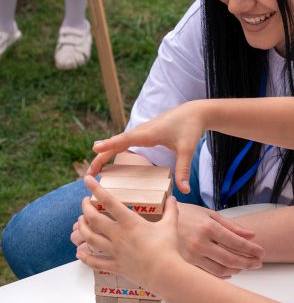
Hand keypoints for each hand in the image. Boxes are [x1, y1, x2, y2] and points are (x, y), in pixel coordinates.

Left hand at [76, 175, 180, 291]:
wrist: (165, 273)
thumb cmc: (168, 248)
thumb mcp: (170, 225)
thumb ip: (171, 210)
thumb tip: (173, 198)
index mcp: (130, 222)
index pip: (108, 201)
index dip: (95, 188)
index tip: (86, 179)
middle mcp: (118, 235)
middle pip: (93, 219)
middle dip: (85, 208)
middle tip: (85, 202)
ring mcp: (114, 251)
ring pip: (89, 238)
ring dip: (82, 228)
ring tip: (80, 222)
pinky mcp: (116, 265)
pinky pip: (95, 262)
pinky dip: (85, 257)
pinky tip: (80, 252)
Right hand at [89, 101, 207, 193]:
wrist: (195, 112)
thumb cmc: (190, 128)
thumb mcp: (187, 150)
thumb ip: (183, 169)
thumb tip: (184, 191)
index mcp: (149, 133)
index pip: (125, 139)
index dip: (110, 144)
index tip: (94, 149)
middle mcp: (141, 131)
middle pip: (116, 143)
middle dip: (101, 157)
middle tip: (89, 173)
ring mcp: (141, 131)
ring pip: (118, 142)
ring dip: (105, 154)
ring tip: (94, 170)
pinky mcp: (144, 133)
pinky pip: (125, 142)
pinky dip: (114, 149)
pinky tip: (109, 159)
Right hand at [176, 203, 263, 276]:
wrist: (156, 218)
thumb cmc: (185, 213)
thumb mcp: (208, 213)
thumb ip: (230, 225)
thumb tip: (251, 234)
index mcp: (208, 227)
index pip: (236, 242)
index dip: (251, 249)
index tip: (261, 252)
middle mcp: (200, 243)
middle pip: (230, 258)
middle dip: (248, 262)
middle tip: (259, 263)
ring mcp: (191, 255)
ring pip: (220, 270)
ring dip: (236, 270)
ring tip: (246, 267)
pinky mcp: (184, 264)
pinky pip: (207, 274)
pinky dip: (221, 275)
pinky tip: (230, 272)